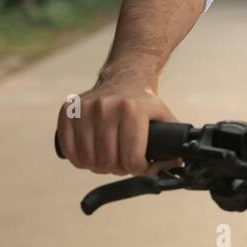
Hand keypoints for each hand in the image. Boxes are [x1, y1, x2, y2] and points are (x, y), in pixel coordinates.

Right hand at [56, 78, 182, 176]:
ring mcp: (84, 109)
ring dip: (99, 166)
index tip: (141, 165)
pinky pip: (69, 150)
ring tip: (109, 158)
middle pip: (108, 162)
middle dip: (119, 168)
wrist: (124, 78)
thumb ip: (173, 141)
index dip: (138, 169)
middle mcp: (106, 107)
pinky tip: (91, 154)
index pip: (131, 158)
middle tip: (124, 162)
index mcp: (131, 109)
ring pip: (88, 160)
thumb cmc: (143, 103)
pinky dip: (79, 160)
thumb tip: (178, 163)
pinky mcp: (68, 111)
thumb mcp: (163, 116)